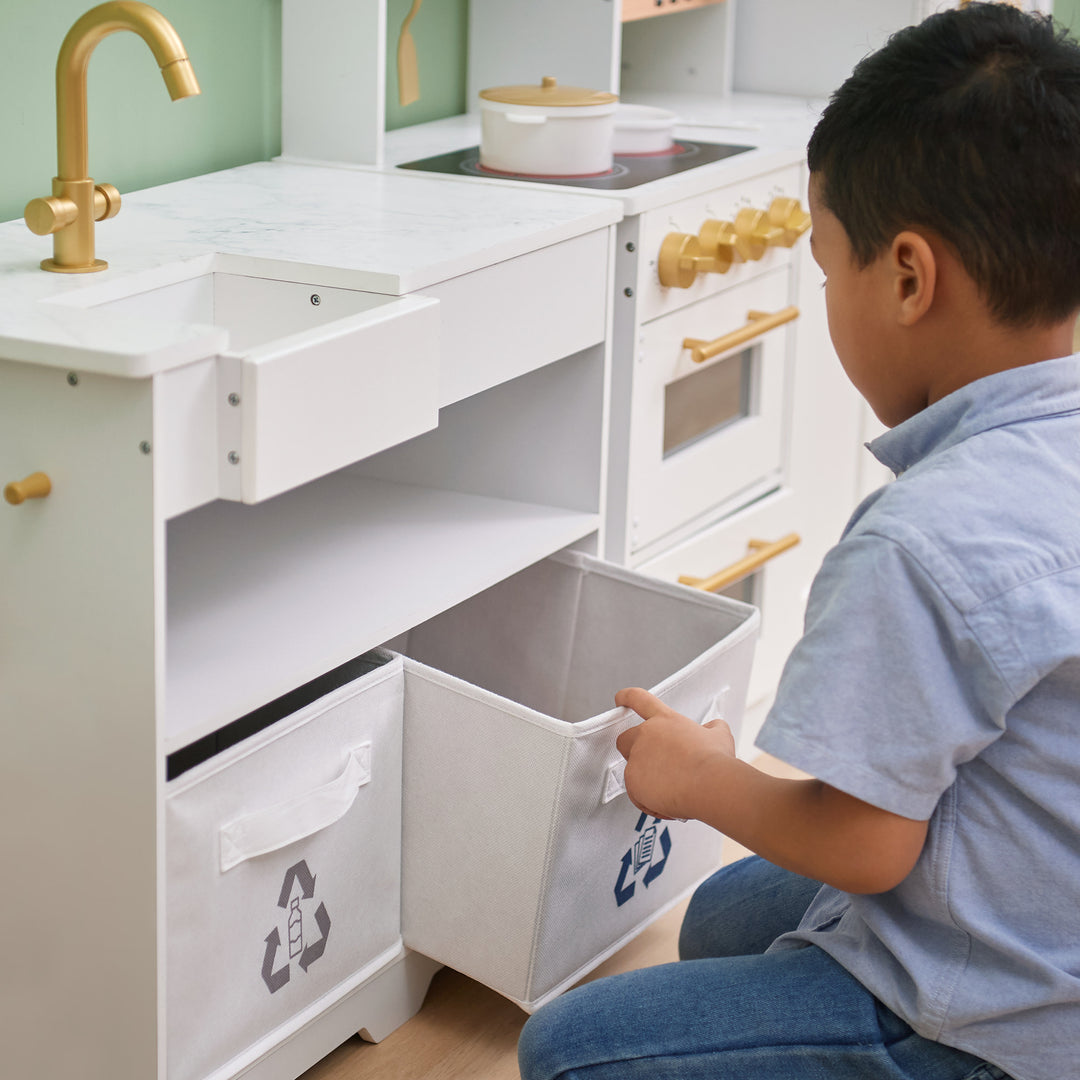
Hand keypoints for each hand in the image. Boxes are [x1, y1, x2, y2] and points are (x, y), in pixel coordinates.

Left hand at [614, 687, 736, 821]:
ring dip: (647, 782)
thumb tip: (713, 728)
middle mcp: (646, 735)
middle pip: (625, 739)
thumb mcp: (719, 736)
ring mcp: (637, 758)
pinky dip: (651, 803)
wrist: (711, 784)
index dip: (627, 697)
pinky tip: (669, 805)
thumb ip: (712, 729)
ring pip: (633, 772)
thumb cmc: (716, 760)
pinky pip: (637, 795)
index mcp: (665, 720)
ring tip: (672, 792)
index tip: (619, 699)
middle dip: (633, 752)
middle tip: (653, 765)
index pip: (640, 700)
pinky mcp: (633, 781)